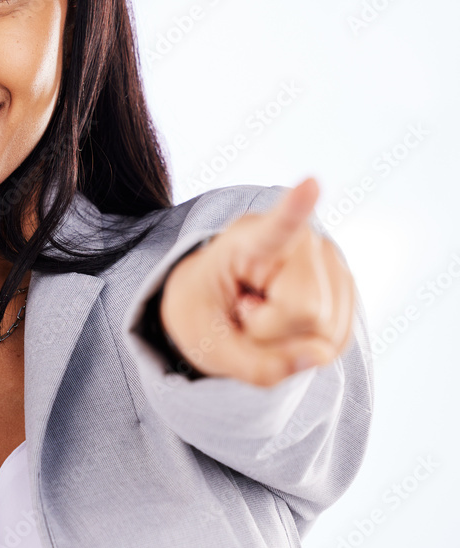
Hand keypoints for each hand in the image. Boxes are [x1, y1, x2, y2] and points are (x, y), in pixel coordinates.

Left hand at [159, 178, 354, 386]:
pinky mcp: (344, 288)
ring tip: (261, 314)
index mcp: (246, 241)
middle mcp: (299, 241)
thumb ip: (254, 364)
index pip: (275, 228)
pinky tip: (283, 325)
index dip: (295, 209)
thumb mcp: (206, 346)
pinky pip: (336, 341)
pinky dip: (307, 348)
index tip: (312, 183)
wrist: (211, 301)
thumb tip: (318, 356)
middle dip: (271, 332)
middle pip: (306, 311)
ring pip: (326, 333)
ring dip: (288, 342)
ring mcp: (329, 262)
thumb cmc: (202, 312)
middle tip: (243, 313)